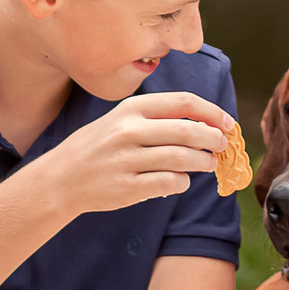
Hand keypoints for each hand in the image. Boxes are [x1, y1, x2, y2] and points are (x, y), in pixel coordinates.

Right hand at [40, 92, 231, 218]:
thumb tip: (205, 123)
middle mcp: (129, 131)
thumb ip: (157, 119)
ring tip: (208, 165)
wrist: (60, 179)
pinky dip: (182, 182)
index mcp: (131, 109)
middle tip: (222, 146)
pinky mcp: (127, 187)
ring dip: (203, 162)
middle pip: (188, 131)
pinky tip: (180, 181)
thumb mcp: (120, 120)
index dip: (213, 112)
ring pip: (182, 159)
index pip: (184, 102)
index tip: (228, 123)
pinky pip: (169, 183)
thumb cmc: (97, 148)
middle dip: (213, 139)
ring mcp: (127, 160)